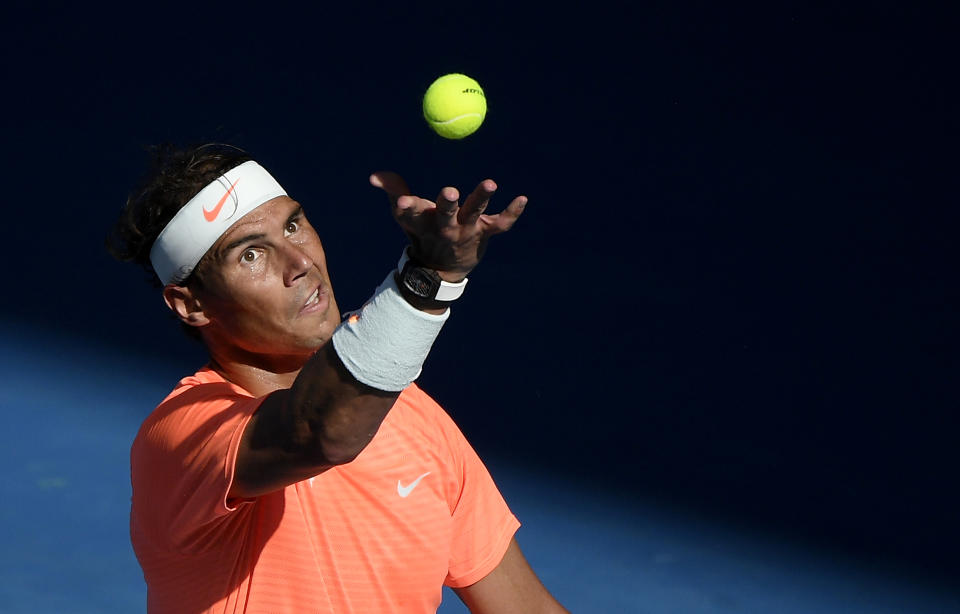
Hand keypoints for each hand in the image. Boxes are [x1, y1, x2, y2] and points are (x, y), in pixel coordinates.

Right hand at [369, 172, 526, 279]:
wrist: (440, 270)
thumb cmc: (422, 232)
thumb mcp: (405, 214)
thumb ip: (394, 190)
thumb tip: (374, 176)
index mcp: (422, 221)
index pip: (411, 213)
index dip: (406, 207)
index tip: (402, 201)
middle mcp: (445, 227)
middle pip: (446, 213)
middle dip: (448, 203)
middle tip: (450, 191)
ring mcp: (466, 230)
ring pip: (475, 213)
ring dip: (481, 197)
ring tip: (490, 183)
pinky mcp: (485, 233)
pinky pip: (502, 224)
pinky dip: (513, 212)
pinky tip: (523, 198)